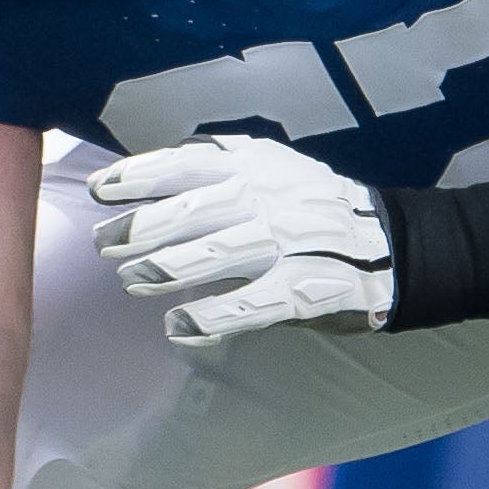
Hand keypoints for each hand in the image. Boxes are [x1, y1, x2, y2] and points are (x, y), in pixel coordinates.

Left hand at [88, 134, 394, 341]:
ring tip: (131, 281)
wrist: (389, 243)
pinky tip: (178, 324)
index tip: (100, 190)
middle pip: (194, 209)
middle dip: (141, 228)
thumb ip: (219, 172)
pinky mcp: (305, 288)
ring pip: (217, 253)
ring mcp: (289, 242)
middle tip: (104, 244)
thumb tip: (145, 183)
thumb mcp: (272, 170)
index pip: (187, 163)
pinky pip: (250, 304)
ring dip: (167, 269)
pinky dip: (210, 316)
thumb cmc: (312, 208)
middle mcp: (272, 197)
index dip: (139, 176)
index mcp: (258, 165)